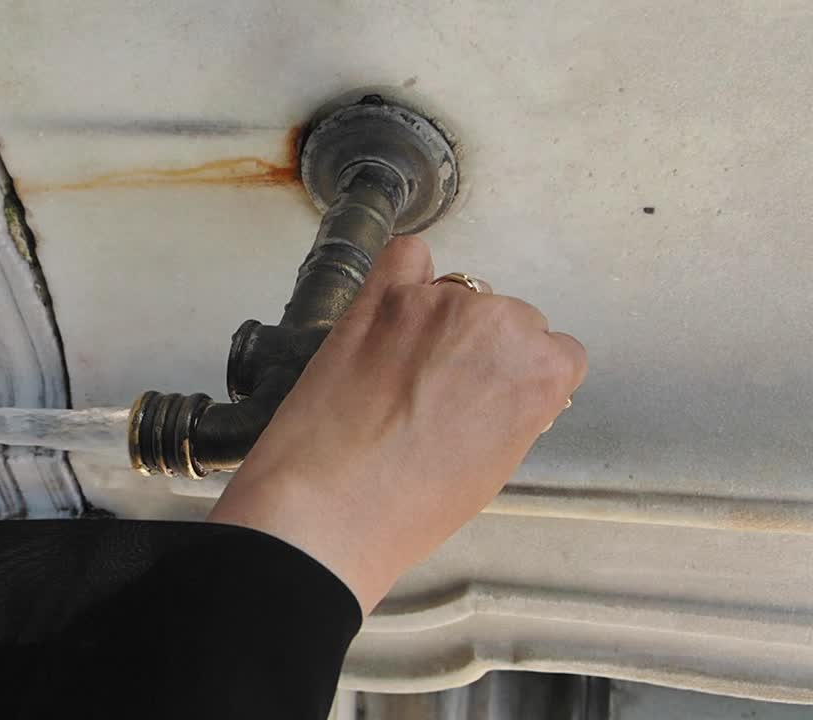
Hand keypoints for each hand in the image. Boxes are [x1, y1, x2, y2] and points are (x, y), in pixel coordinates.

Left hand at [208, 235, 586, 615]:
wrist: (329, 506)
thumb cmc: (412, 505)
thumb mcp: (494, 468)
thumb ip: (514, 412)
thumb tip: (505, 389)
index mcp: (542, 371)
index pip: (558, 352)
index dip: (524, 379)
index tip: (495, 399)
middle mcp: (499, 323)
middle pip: (511, 319)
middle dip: (483, 351)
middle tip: (442, 393)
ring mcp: (436, 302)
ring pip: (462, 291)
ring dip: (443, 320)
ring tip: (403, 370)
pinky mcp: (379, 296)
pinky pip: (407, 256)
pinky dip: (407, 274)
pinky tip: (393, 304)